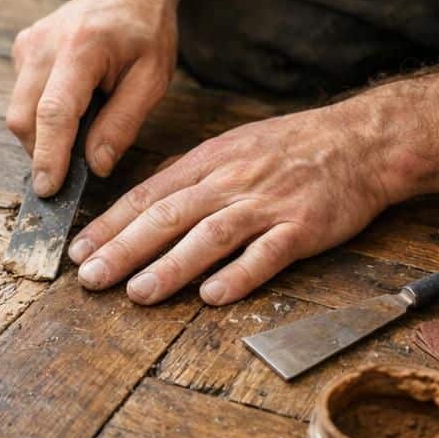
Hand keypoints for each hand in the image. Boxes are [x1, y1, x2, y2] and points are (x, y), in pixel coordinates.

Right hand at [7, 0, 178, 195]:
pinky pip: (23, 97)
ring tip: (86, 122)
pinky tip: (75, 101)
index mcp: (82, 48)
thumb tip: (95, 166)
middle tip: (77, 167)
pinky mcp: (22, 49)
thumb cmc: (146, 30)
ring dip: (44, 134)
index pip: (54, 112)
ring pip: (19, 112)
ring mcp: (28, 45)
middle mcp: (44, 44)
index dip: (49, 156)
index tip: (48, 189)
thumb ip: (123, 123)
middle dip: (43, 152)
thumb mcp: (153, 79)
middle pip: (24, 117)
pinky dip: (43, 114)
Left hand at [67, 105, 391, 304]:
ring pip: (210, 235)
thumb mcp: (234, 147)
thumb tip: (147, 199)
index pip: (148, 195)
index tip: (78, 252)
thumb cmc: (294, 147)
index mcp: (210, 162)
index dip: (110, 225)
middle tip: (90, 278)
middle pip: (169, 215)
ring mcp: (267, 204)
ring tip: (138, 293)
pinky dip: (239, 275)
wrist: (360, 141)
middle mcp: (232, 181)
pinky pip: (267, 254)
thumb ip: (192, 175)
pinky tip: (212, 295)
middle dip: (124, 248)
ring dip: (171, 265)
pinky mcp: (303, 227)